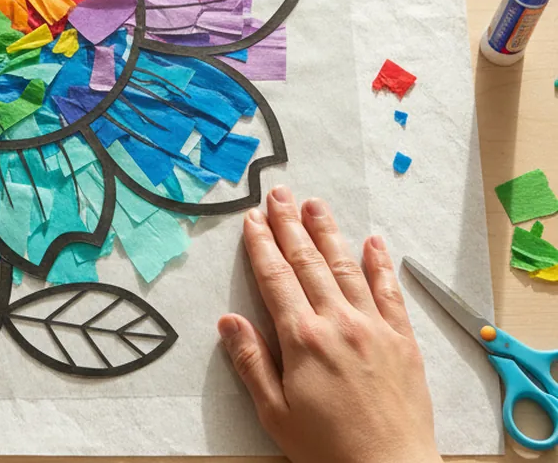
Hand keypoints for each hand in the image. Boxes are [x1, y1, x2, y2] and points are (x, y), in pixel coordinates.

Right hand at [218, 186, 441, 462]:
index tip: (252, 219)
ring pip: (347, 268)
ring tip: (315, 205)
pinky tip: (372, 242)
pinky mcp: (403, 341)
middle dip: (290, 225)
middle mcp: (338, 324)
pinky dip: (380, 264)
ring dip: (328, 233)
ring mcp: (374, 328)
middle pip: (309, 263)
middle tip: (279, 195)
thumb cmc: (327, 449)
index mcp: (302, 340)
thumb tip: (228, 322)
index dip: (262, 245)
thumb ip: (251, 362)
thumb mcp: (275, 413)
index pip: (276, 278)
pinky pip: (390, 293)